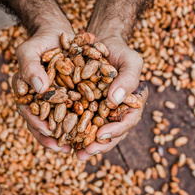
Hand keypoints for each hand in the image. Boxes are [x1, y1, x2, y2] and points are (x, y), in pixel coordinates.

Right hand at [12, 25, 74, 152]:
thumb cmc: (39, 42)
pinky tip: (90, 131)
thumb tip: (40, 88)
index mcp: (26, 95)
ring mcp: (55, 100)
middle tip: (62, 148)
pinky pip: (74, 112)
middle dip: (52, 137)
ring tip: (77, 147)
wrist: (57, 33)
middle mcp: (39, 101)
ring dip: (66, 135)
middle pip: (43, 124)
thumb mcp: (29, 51)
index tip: (48, 131)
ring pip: (58, 122)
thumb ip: (29, 68)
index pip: (28, 114)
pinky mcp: (71, 96)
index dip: (37, 124)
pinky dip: (80, 122)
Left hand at [76, 37, 147, 159]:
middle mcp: (117, 111)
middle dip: (99, 144)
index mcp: (133, 103)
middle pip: (111, 132)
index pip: (128, 120)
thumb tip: (114, 101)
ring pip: (95, 131)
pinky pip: (80, 119)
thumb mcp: (130, 60)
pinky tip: (61, 137)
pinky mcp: (85, 106)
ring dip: (85, 143)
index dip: (116, 130)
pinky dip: (72, 129)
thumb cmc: (120, 50)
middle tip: (85, 153)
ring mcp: (101, 110)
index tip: (102, 135)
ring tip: (75, 153)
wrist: (101, 41)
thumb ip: (127, 79)